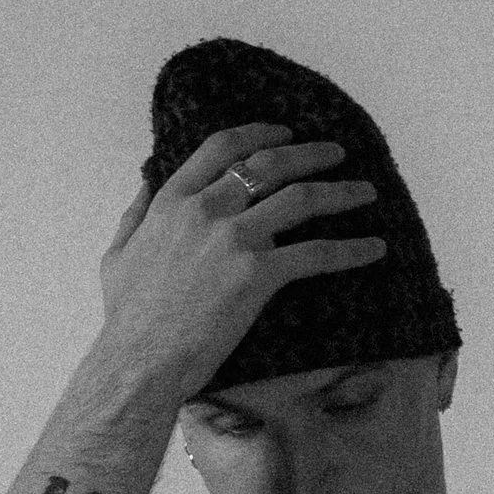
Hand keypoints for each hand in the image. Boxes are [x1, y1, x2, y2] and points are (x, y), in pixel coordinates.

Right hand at [95, 123, 386, 398]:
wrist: (140, 360)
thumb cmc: (128, 317)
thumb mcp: (118, 253)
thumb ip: (135, 213)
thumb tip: (145, 183)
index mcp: (173, 199)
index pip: (223, 147)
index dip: (259, 134)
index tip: (283, 133)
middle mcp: (207, 209)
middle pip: (269, 164)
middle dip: (309, 154)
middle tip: (336, 152)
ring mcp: (234, 239)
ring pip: (300, 199)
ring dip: (340, 192)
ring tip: (366, 192)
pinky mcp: (258, 275)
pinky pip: (317, 254)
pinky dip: (351, 249)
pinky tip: (374, 248)